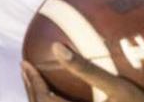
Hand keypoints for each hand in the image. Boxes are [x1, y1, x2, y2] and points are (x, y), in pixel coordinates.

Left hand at [22, 44, 143, 101]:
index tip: (25, 62)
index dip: (32, 82)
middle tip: (25, 67)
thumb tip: (56, 47)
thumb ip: (86, 69)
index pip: (44, 101)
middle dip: (31, 89)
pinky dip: (54, 101)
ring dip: (39, 96)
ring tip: (35, 77)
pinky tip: (58, 89)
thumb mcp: (119, 87)